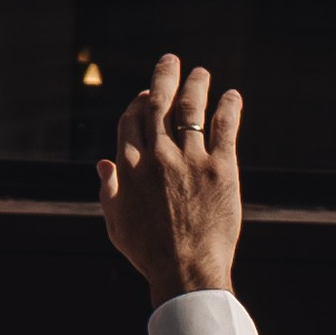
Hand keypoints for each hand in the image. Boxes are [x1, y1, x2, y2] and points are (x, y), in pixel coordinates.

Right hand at [98, 53, 242, 303]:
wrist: (186, 273)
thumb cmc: (150, 254)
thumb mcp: (117, 225)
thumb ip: (109, 191)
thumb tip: (103, 163)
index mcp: (129, 168)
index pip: (131, 119)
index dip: (139, 102)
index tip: (147, 95)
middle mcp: (157, 157)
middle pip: (159, 103)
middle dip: (164, 77)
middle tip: (171, 61)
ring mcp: (189, 161)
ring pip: (191, 108)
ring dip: (196, 84)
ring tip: (201, 73)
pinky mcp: (221, 169)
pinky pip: (224, 127)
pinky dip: (229, 106)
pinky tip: (232, 96)